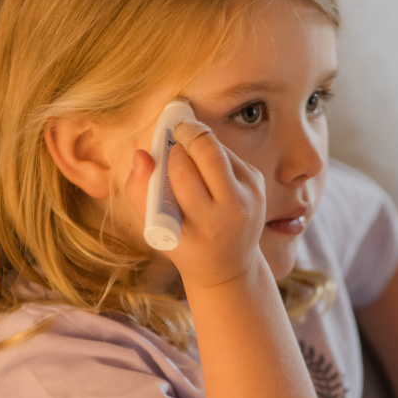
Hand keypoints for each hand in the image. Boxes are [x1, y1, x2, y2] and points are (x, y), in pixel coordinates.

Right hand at [124, 133, 266, 290]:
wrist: (229, 265)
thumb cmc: (185, 245)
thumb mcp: (155, 229)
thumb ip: (139, 191)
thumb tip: (141, 154)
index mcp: (206, 224)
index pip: (183, 173)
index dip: (171, 155)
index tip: (164, 152)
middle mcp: (234, 209)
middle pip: (209, 151)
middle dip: (189, 134)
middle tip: (176, 132)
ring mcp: (252, 193)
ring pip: (220, 148)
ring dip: (201, 144)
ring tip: (190, 157)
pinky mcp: (258, 181)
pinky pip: (229, 154)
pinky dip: (214, 155)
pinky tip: (207, 173)